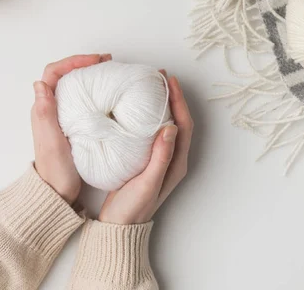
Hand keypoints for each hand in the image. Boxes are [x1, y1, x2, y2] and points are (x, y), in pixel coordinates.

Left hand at [31, 54, 111, 204]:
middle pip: (66, 74)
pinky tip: (111, 95)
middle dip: (86, 63)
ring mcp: (62, 116)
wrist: (58, 193)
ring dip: (92, 76)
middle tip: (108, 63)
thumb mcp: (52, 143)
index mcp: (44, 109)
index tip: (95, 61)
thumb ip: (45, 115)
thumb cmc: (56, 172)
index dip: (74, 61)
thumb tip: (40, 85)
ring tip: (112, 74)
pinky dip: (96, 91)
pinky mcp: (73, 124)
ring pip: (75, 85)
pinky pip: (83, 99)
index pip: (54, 73)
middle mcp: (51, 109)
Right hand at [99, 72, 192, 224]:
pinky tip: (137, 108)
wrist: (119, 226)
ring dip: (161, 105)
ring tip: (150, 87)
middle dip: (172, 98)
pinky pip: (152, 131)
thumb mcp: (148, 181)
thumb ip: (161, 156)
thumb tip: (171, 127)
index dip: (179, 101)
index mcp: (177, 163)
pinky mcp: (147, 160)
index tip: (170, 82)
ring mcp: (160, 159)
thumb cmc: (133, 207)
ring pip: (165, 124)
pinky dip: (149, 116)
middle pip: (178, 121)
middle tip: (160, 78)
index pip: (184, 125)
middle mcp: (172, 159)